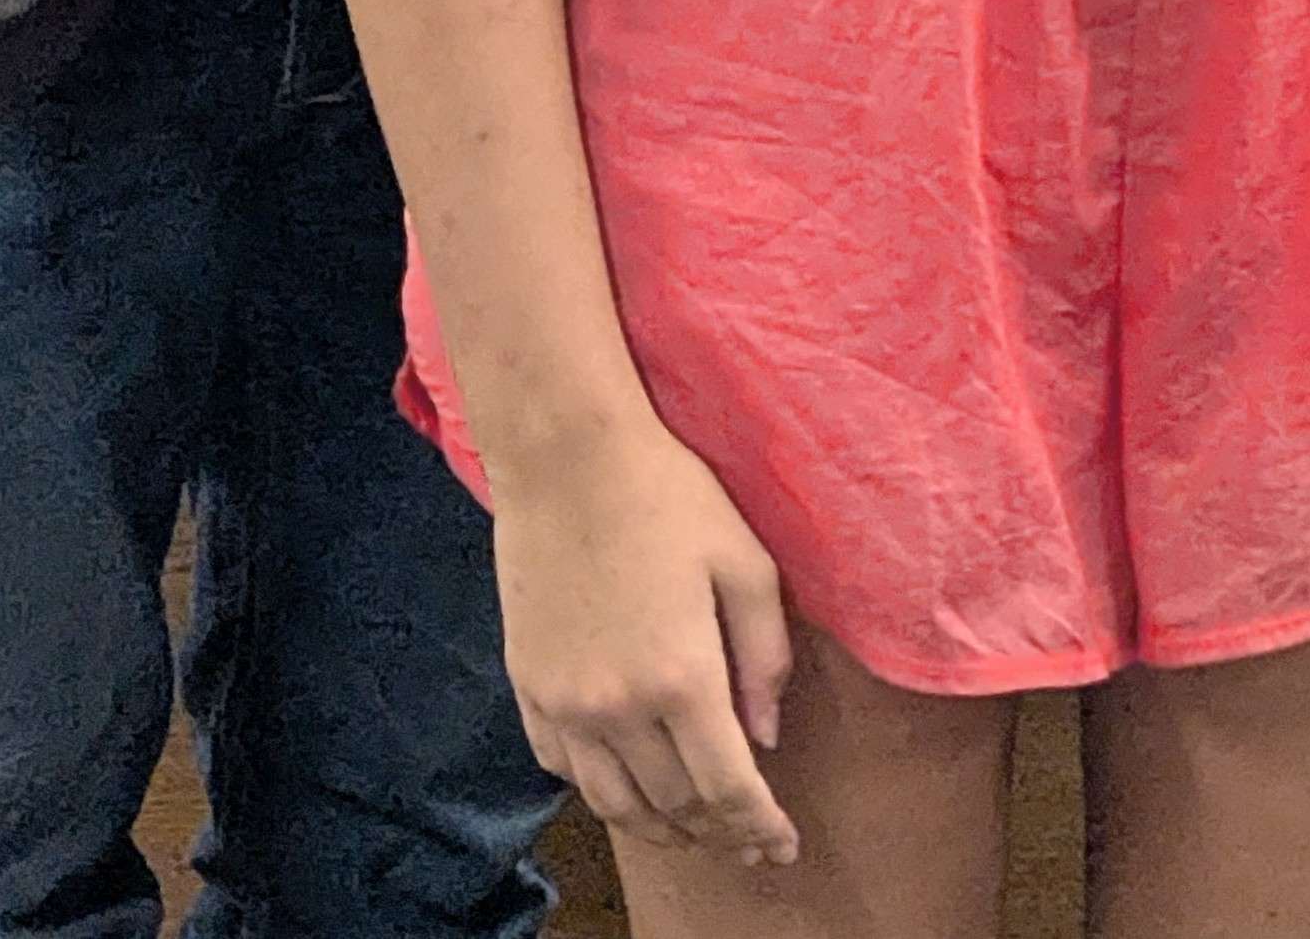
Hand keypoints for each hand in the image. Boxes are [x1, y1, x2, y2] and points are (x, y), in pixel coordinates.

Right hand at [490, 410, 807, 876]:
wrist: (568, 462)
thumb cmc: (672, 499)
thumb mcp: (748, 565)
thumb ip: (765, 657)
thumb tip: (764, 736)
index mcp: (682, 677)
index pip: (728, 787)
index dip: (759, 827)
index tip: (783, 848)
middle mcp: (617, 706)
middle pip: (674, 803)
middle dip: (718, 833)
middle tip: (748, 842)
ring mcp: (563, 703)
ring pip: (612, 802)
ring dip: (659, 828)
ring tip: (694, 832)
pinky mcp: (527, 688)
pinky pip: (563, 768)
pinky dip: (600, 793)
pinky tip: (628, 789)